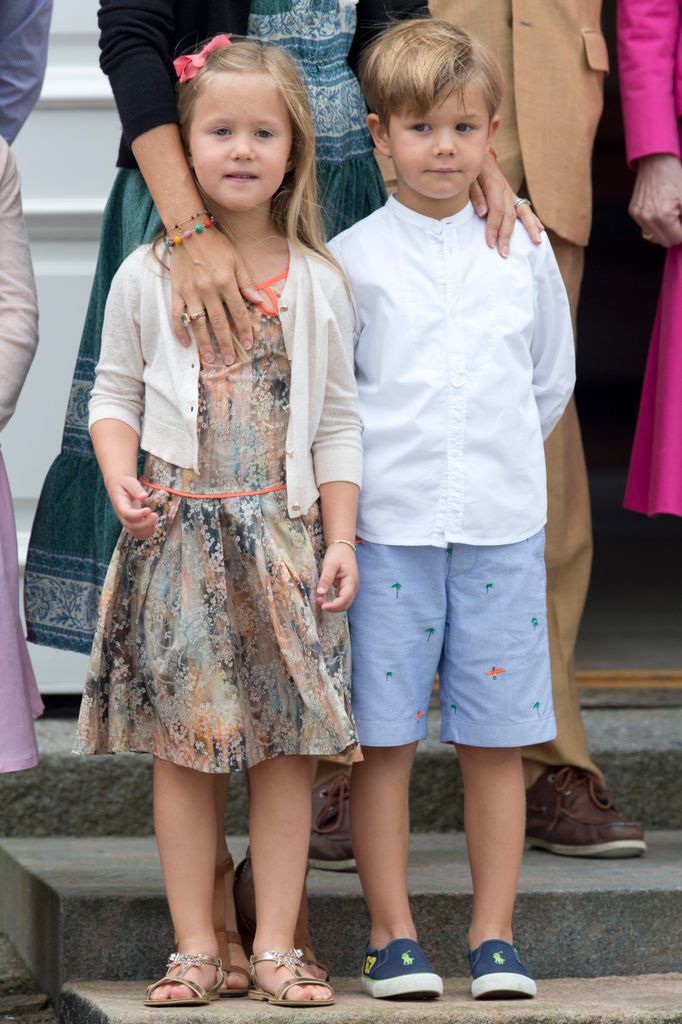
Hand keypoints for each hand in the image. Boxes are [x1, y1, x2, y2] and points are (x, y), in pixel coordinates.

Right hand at [107, 475, 157, 538]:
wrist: (118, 488)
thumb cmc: (124, 484)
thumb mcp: (129, 482)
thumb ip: (136, 489)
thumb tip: (144, 496)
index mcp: (120, 504)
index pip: (127, 514)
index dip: (138, 515)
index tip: (149, 510)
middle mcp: (121, 515)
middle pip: (131, 526)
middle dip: (145, 524)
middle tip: (156, 515)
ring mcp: (125, 520)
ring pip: (134, 532)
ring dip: (147, 530)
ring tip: (156, 519)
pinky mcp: (131, 523)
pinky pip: (137, 533)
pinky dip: (146, 534)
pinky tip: (154, 528)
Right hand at [170, 227, 261, 365]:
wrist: (188, 229)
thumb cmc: (216, 245)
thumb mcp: (237, 259)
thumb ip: (246, 282)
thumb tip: (258, 301)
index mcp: (225, 281)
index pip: (238, 312)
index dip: (245, 329)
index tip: (249, 344)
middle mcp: (208, 289)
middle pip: (218, 322)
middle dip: (226, 343)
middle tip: (230, 361)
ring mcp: (190, 291)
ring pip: (198, 323)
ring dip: (205, 343)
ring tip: (211, 358)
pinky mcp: (176, 291)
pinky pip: (176, 314)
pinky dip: (180, 330)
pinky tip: (186, 343)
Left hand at [316, 544, 358, 611]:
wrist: (342, 547)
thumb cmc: (337, 554)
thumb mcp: (330, 564)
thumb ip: (326, 578)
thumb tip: (320, 593)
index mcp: (351, 582)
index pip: (345, 600)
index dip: (334, 606)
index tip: (322, 606)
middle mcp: (352, 587)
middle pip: (345, 604)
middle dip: (332, 607)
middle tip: (318, 601)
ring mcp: (349, 588)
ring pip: (343, 603)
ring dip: (332, 605)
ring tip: (319, 599)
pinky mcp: (344, 587)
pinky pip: (340, 598)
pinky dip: (332, 601)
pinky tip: (322, 597)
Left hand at [470, 151, 543, 256]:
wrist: (478, 155)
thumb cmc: (471, 169)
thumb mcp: (468, 178)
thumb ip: (475, 195)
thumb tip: (483, 213)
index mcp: (494, 185)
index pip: (496, 210)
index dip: (493, 228)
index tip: (490, 244)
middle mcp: (505, 190)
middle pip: (509, 216)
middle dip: (507, 236)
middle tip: (504, 254)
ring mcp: (511, 193)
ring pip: (523, 212)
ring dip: (530, 228)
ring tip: (536, 243)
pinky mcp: (512, 196)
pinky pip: (525, 209)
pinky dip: (533, 220)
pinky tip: (540, 230)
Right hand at [629, 154, 681, 247]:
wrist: (657, 161)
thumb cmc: (675, 177)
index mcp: (663, 216)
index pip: (677, 239)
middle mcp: (647, 219)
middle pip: (665, 241)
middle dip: (675, 232)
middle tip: (679, 216)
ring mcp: (638, 216)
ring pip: (654, 237)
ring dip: (665, 230)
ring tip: (670, 213)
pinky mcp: (633, 212)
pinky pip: (646, 228)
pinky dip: (655, 224)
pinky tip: (660, 210)